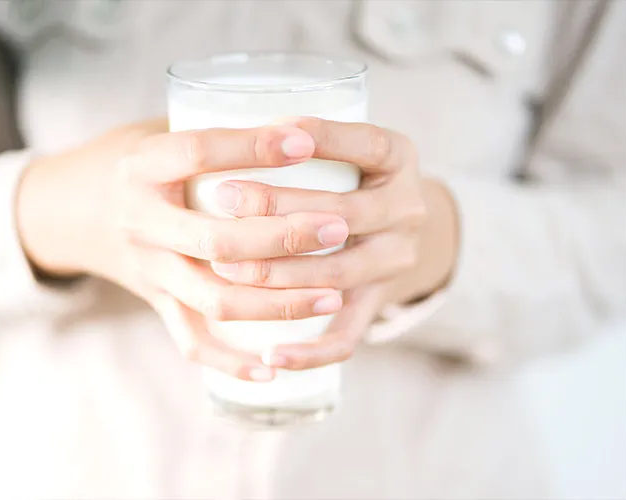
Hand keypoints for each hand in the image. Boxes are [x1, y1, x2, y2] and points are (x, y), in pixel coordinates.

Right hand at [15, 119, 350, 380]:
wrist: (67, 210)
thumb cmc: (130, 162)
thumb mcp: (154, 130)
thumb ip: (209, 131)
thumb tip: (296, 123)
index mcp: (140, 166)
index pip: (198, 154)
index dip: (253, 148)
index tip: (307, 142)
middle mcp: (141, 221)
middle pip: (218, 239)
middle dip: (285, 238)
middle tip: (338, 228)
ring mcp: (148, 268)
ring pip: (215, 297)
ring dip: (277, 303)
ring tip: (332, 294)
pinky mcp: (155, 300)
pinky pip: (192, 340)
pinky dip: (231, 361)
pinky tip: (273, 368)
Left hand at [208, 117, 459, 368]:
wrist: (392, 225)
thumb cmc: (345, 173)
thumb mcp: (343, 142)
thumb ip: (303, 135)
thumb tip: (218, 110)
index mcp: (398, 158)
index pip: (367, 143)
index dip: (324, 138)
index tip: (273, 132)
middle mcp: (407, 209)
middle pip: (344, 213)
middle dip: (279, 207)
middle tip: (222, 197)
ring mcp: (396, 260)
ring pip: (338, 274)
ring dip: (279, 273)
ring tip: (225, 266)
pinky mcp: (378, 302)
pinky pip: (348, 334)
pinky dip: (310, 350)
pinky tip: (270, 357)